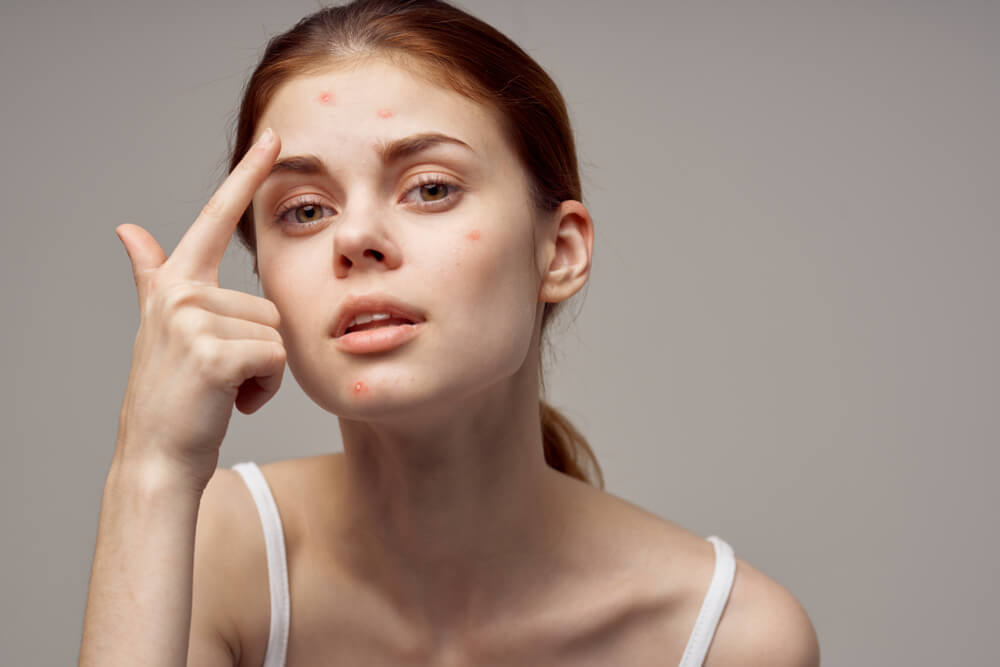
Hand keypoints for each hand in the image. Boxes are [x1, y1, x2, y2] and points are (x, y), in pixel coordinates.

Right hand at [113, 128, 284, 491]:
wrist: (157, 456)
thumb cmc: (172, 394)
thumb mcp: (160, 327)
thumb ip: (151, 274)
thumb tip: (127, 228)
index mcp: (176, 283)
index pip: (217, 218)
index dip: (248, 176)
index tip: (276, 137)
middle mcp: (179, 292)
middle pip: (269, 304)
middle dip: (260, 349)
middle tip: (221, 376)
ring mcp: (192, 320)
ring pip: (276, 333)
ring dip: (264, 372)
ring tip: (223, 388)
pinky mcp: (213, 352)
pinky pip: (275, 358)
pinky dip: (265, 389)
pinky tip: (231, 401)